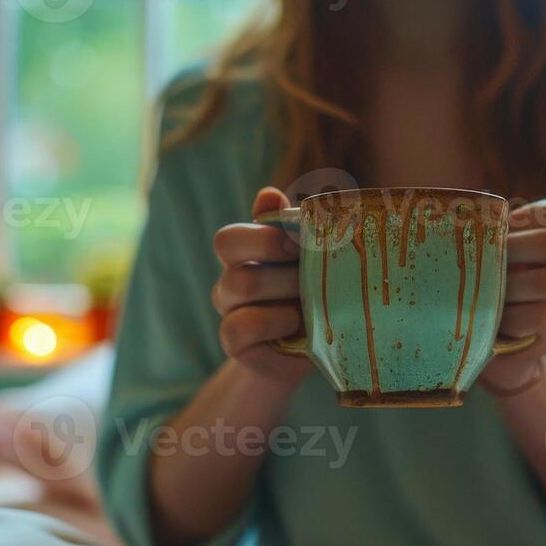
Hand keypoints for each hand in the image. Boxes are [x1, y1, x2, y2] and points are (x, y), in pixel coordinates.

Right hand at [212, 187, 313, 388]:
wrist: (315, 351)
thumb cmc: (316, 299)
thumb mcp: (312, 261)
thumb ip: (291, 228)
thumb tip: (268, 194)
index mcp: (245, 257)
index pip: (229, 236)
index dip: (264, 234)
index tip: (302, 241)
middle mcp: (230, 281)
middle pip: (232, 253)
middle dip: (280, 260)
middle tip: (312, 274)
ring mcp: (229, 312)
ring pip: (240, 285)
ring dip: (284, 290)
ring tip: (310, 301)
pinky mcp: (233, 341)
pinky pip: (238, 327)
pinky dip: (273, 322)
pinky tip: (295, 327)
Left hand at [481, 199, 545, 394]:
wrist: (490, 347)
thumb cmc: (488, 293)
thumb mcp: (493, 259)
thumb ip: (494, 236)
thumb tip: (471, 216)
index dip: (525, 217)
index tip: (498, 229)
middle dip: (512, 250)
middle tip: (483, 260)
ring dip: (510, 287)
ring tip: (488, 294)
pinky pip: (543, 316)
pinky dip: (513, 317)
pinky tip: (497, 322)